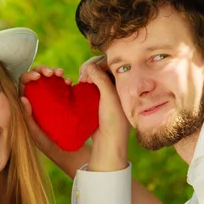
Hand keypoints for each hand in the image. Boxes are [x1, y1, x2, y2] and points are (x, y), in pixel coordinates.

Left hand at [19, 66, 70, 154]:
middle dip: (43, 70)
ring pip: (49, 79)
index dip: (29, 75)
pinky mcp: (61, 98)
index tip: (39, 76)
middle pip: (36, 77)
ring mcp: (49, 97)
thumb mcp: (36, 133)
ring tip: (62, 74)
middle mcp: (36, 97)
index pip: (23, 84)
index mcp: (26, 103)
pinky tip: (70, 83)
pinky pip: (61, 85)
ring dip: (55, 72)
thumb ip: (27, 118)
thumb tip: (22, 97)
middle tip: (52, 73)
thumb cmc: (47, 144)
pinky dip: (65, 81)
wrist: (66, 150)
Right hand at [79, 56, 129, 171]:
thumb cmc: (113, 119)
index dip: (96, 63)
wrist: (108, 141)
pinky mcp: (98, 97)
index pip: (109, 62)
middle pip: (100, 65)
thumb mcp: (108, 96)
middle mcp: (116, 83)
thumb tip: (89, 66)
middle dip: (89, 68)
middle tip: (82, 78)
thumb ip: (100, 78)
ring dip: (86, 74)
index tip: (88, 73)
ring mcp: (107, 90)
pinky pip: (90, 83)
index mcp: (123, 81)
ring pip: (94, 73)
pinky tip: (80, 85)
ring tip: (81, 81)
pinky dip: (84, 82)